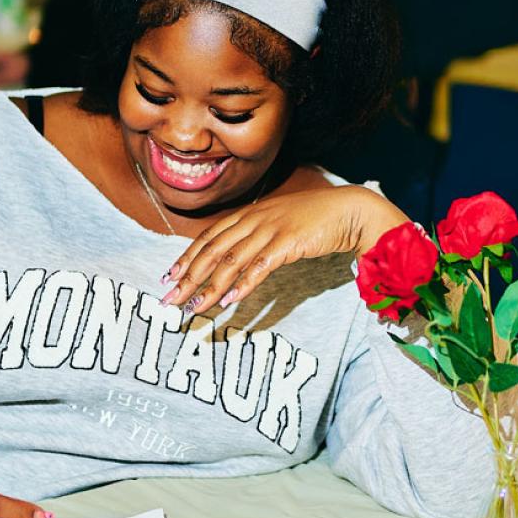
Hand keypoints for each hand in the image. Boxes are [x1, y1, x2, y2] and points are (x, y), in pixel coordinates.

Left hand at [161, 185, 407, 314]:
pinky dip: (244, 284)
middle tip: (170, 300)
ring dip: (210, 286)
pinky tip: (230, 300)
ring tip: (195, 308)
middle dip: (188, 277)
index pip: (208, 237)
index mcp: (248, 214)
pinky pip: (261, 265)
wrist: (348, 210)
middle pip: (212, 250)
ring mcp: (270, 230)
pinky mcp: (289, 242)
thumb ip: (254, 236)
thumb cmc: (313, 219)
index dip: (186, 257)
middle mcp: (254, 219)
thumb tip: (233, 260)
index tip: (169, 278)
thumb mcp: (276, 223)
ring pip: (231, 261)